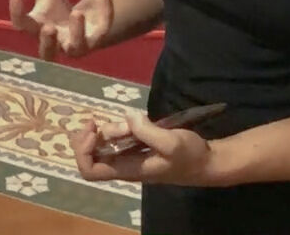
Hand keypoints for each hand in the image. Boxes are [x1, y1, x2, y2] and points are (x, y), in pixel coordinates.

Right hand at [8, 0, 111, 59]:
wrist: (80, 25)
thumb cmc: (56, 10)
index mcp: (36, 28)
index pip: (21, 25)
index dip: (16, 13)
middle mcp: (53, 41)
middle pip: (45, 51)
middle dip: (47, 40)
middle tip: (49, 27)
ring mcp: (74, 45)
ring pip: (74, 49)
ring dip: (75, 32)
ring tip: (77, 12)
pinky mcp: (94, 42)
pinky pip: (100, 33)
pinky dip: (103, 16)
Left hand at [70, 110, 215, 185]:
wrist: (206, 162)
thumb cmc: (189, 156)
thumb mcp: (171, 143)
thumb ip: (147, 132)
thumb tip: (128, 118)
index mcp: (128, 170)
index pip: (90, 171)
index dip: (84, 151)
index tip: (95, 132)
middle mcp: (123, 166)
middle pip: (89, 157)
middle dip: (90, 137)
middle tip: (100, 121)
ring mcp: (128, 158)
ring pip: (100, 146)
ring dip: (104, 130)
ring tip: (125, 121)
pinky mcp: (135, 148)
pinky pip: (114, 140)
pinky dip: (113, 129)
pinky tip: (128, 121)